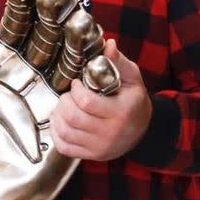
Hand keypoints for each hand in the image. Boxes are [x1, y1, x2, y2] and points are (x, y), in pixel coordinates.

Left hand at [50, 39, 151, 160]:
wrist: (143, 132)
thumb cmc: (134, 102)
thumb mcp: (132, 80)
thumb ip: (118, 62)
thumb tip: (108, 44)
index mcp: (121, 112)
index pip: (86, 102)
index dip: (75, 90)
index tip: (77, 83)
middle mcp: (110, 132)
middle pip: (73, 117)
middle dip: (64, 101)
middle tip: (68, 95)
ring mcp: (99, 147)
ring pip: (65, 132)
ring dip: (57, 116)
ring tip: (63, 106)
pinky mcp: (91, 155)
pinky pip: (64, 147)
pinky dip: (56, 133)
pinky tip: (61, 122)